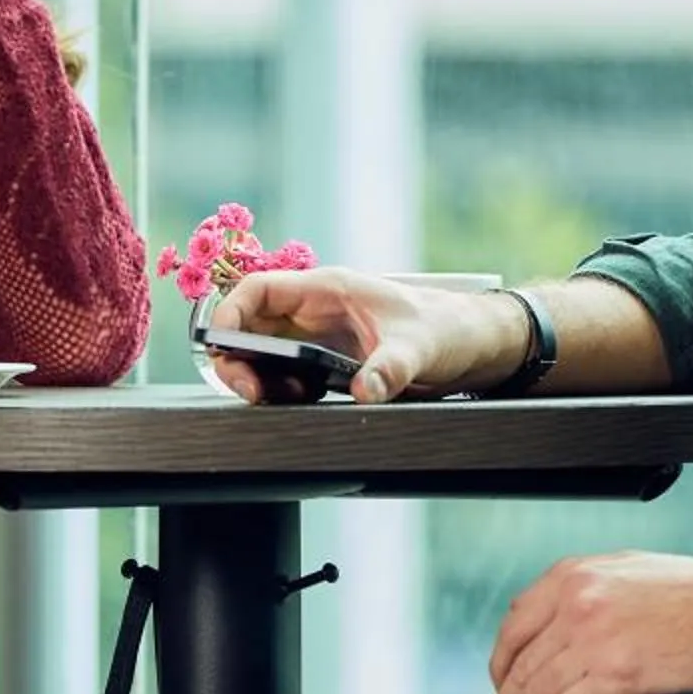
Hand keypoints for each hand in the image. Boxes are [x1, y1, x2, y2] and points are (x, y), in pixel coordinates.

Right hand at [207, 266, 517, 403]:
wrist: (471, 343)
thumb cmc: (446, 328)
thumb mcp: (418, 348)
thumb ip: (389, 370)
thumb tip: (364, 392)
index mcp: (327, 290)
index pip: (258, 291)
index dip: (230, 314)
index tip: (221, 347)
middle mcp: (315, 312)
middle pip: (251, 328)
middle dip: (239, 359)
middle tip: (250, 391)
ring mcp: (319, 338)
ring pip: (265, 356)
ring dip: (261, 380)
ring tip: (280, 399)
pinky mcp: (328, 365)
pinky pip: (288, 378)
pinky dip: (283, 393)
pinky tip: (303, 403)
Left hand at [487, 553, 692, 693]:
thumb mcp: (637, 572)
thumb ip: (592, 587)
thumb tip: (560, 615)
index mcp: (575, 574)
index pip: (514, 625)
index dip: (504, 665)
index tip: (510, 688)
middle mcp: (575, 600)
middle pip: (517, 666)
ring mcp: (591, 637)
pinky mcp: (615, 675)